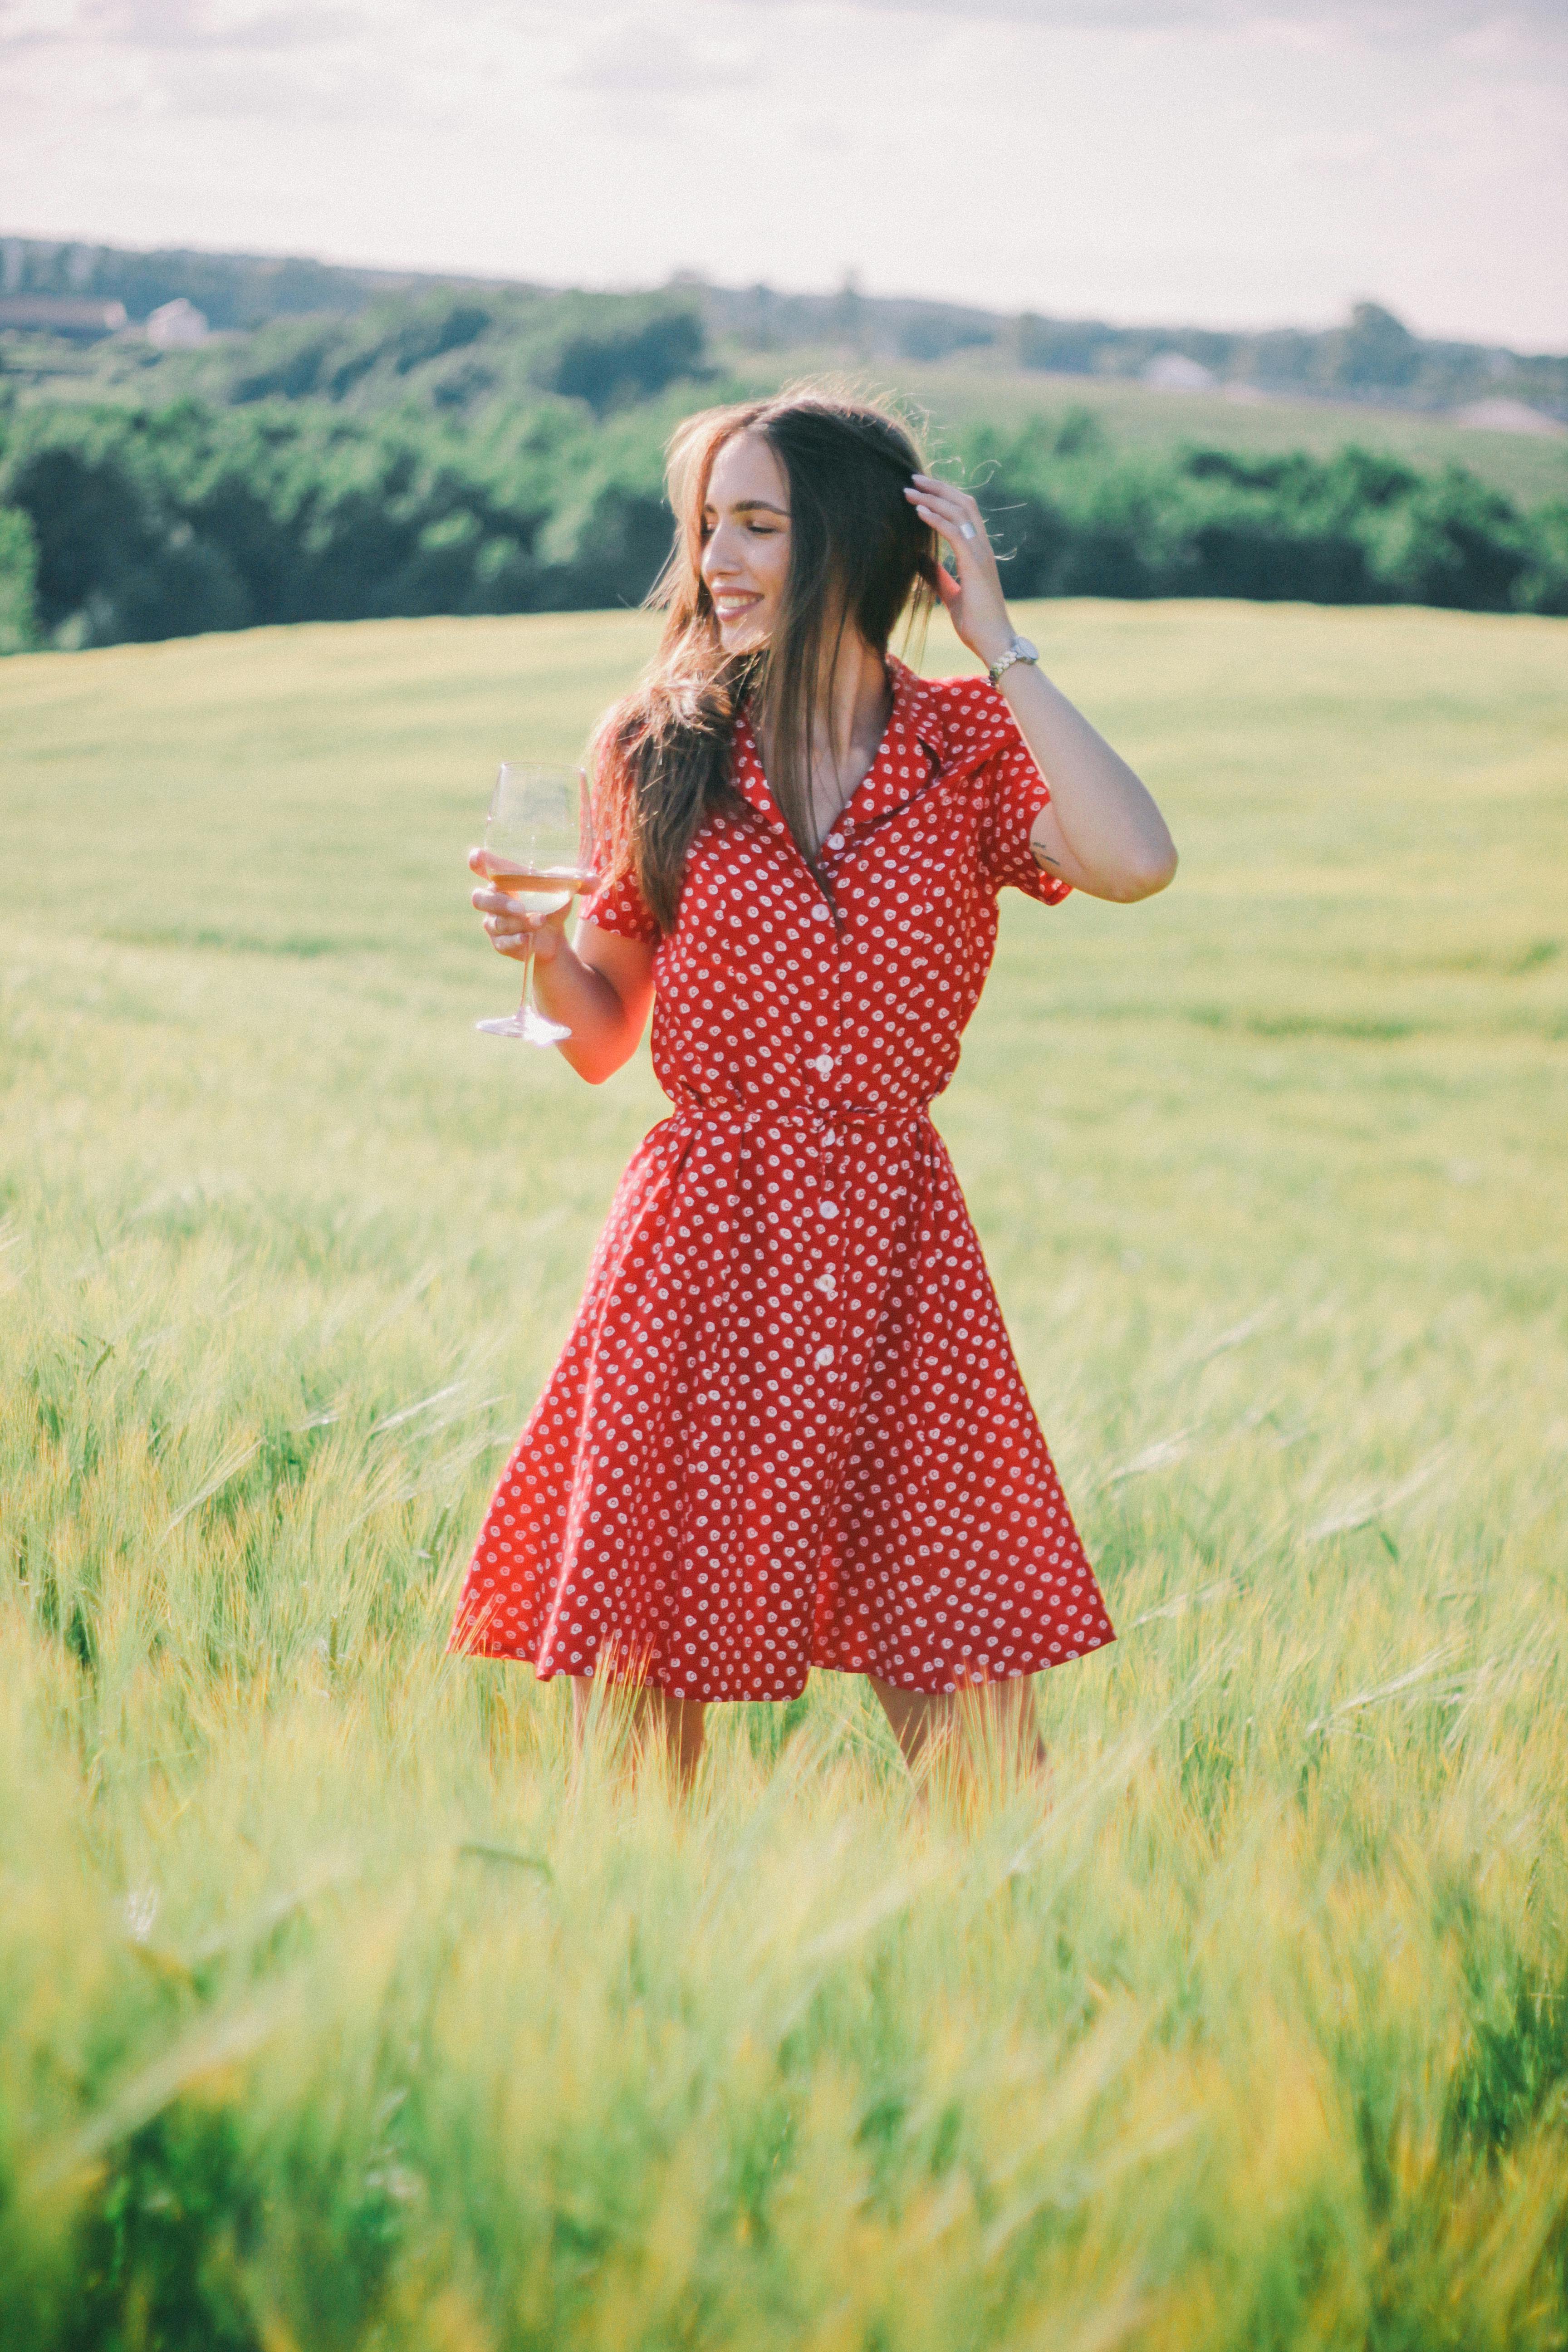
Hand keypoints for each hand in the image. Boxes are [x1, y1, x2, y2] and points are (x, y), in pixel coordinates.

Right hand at [469, 847, 573, 963]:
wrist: (553, 933)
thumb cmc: (553, 900)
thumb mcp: (565, 887)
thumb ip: (578, 881)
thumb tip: (596, 881)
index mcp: (503, 879)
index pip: (483, 866)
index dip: (478, 862)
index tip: (477, 857)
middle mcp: (492, 899)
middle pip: (479, 899)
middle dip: (499, 904)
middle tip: (521, 908)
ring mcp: (494, 923)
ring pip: (496, 924)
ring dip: (519, 923)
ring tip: (540, 922)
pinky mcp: (501, 943)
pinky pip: (502, 943)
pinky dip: (516, 941)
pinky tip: (528, 940)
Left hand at [904, 474, 1015, 669]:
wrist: (994, 644)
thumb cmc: (977, 624)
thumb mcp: (950, 595)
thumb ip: (936, 575)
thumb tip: (917, 559)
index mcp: (977, 552)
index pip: (963, 512)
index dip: (943, 497)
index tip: (920, 490)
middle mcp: (982, 547)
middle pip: (962, 503)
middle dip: (937, 487)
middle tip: (912, 478)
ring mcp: (981, 553)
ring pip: (958, 512)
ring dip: (932, 498)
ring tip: (909, 491)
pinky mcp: (976, 564)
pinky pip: (954, 532)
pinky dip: (936, 519)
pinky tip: (919, 511)